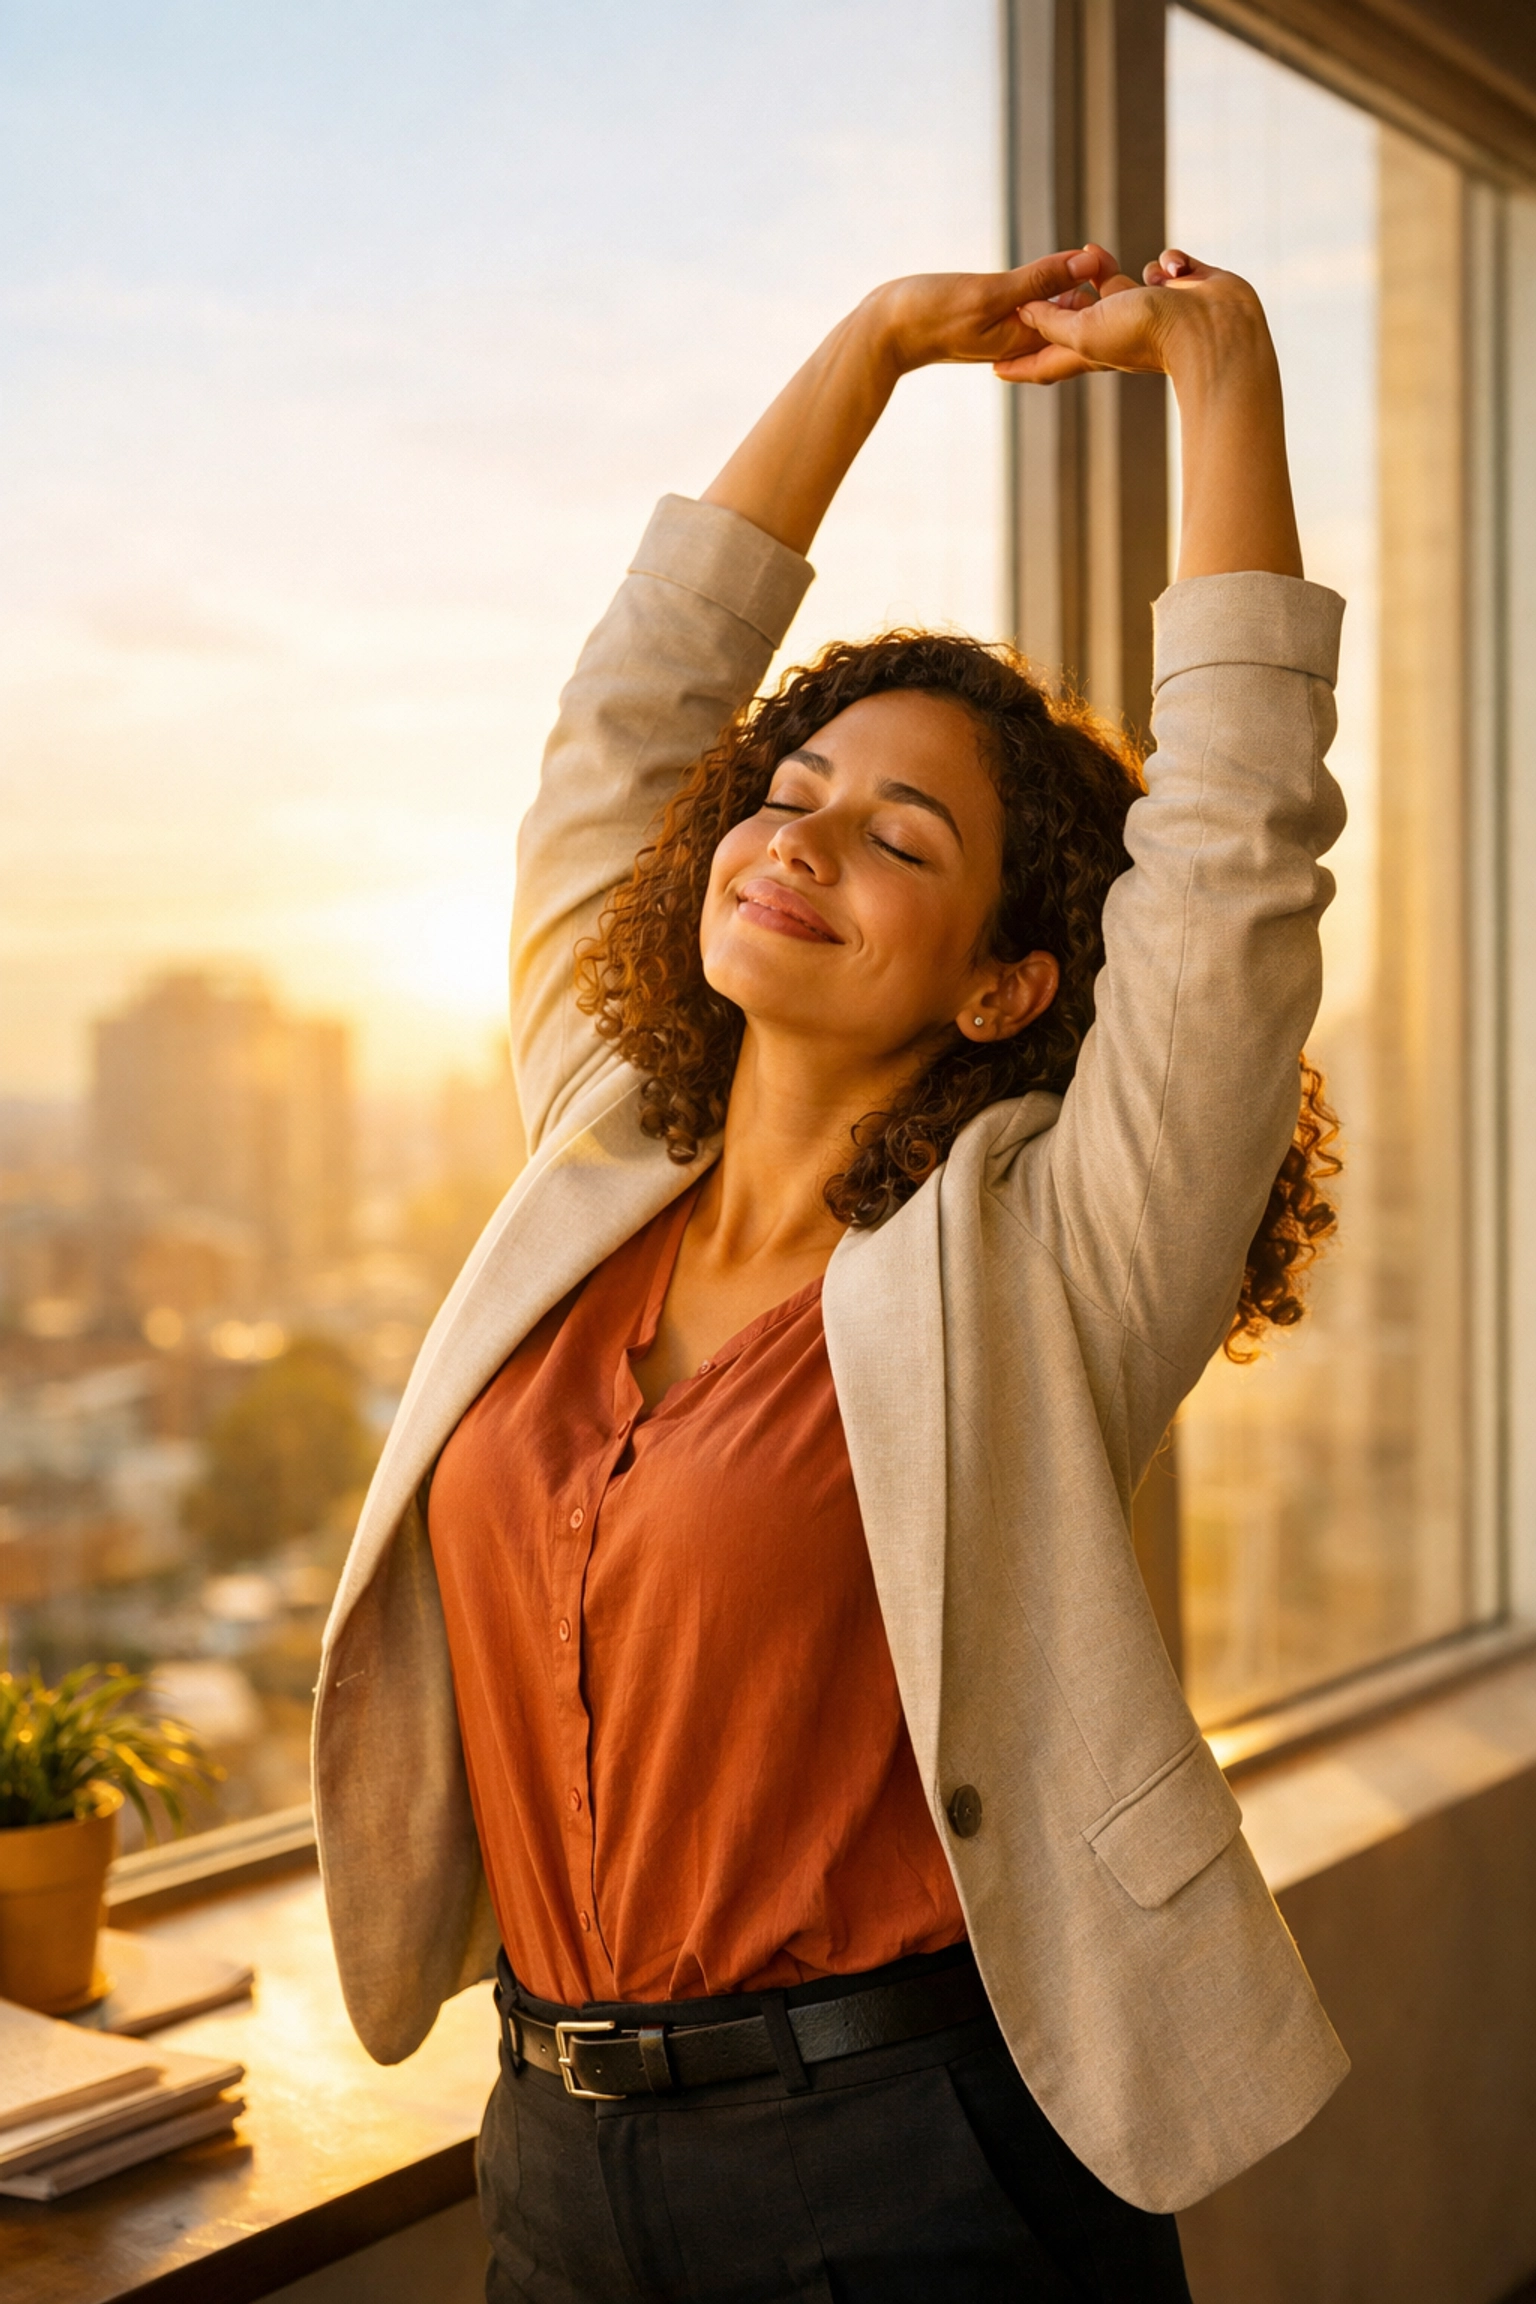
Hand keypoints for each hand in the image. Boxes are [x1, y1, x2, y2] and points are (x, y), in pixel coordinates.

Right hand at [866, 251, 1117, 378]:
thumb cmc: (929, 314)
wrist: (886, 329)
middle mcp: (1026, 340)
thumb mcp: (989, 292)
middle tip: (1125, 259)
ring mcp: (1013, 330)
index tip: (1123, 267)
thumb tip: (1089, 261)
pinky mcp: (1001, 316)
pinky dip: (1060, 283)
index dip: (1109, 299)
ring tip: (1103, 255)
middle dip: (1103, 292)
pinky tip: (1077, 264)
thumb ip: (1040, 278)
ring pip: (1063, 309)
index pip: (1084, 326)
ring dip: (1083, 284)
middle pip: (1078, 319)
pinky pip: (1042, 300)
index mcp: (1029, 342)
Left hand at [992, 245, 1273, 389]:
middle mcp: (1119, 333)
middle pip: (1081, 317)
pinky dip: (1166, 265)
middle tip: (1050, 281)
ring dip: (1111, 269)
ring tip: (1103, 257)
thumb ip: (1052, 323)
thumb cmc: (1148, 333)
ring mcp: (1151, 312)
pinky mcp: (1181, 292)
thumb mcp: (1086, 331)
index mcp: (1093, 351)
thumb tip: (1024, 313)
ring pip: (1120, 285)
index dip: (1020, 364)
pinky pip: (1163, 270)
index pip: (1047, 361)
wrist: (1213, 329)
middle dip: (1066, 298)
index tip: (994, 368)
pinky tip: (1174, 271)